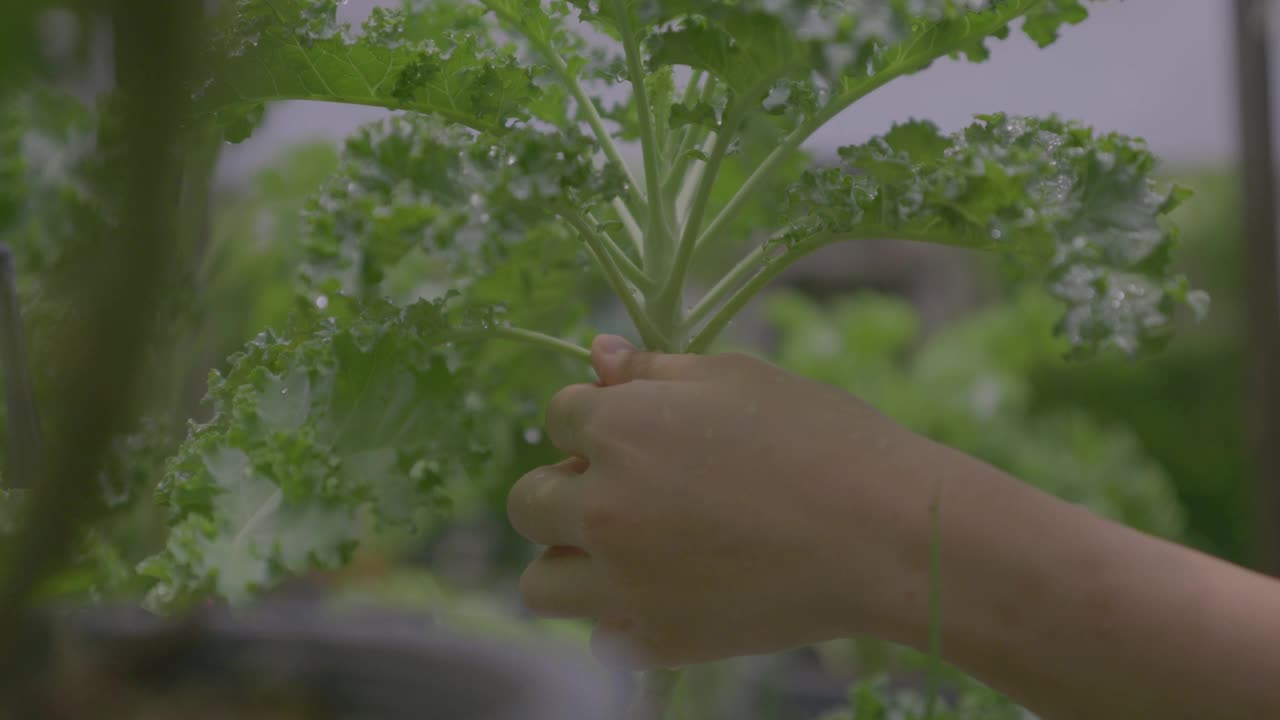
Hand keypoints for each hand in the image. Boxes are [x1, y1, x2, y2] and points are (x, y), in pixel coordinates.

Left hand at [507, 335, 937, 668]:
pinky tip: (669, 594)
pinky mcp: (655, 639)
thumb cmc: (820, 438)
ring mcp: (623, 583)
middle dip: (564, 488)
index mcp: (618, 431)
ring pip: (541, 581)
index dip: (596, 419)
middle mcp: (602, 508)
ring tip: (624, 550)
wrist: (884, 535)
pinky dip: (620, 617)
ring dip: (569, 560)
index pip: (558, 418)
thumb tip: (598, 356)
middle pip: (528, 501)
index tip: (636, 430)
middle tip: (624, 490)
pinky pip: (598, 634)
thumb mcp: (736, 380)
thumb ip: (654, 371)